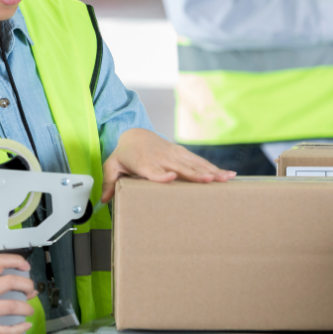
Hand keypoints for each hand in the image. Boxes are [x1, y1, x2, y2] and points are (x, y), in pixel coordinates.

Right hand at [0, 253, 35, 333]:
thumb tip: (25, 289)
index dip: (16, 260)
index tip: (26, 266)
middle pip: (10, 282)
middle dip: (27, 285)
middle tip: (30, 291)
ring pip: (12, 305)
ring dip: (26, 308)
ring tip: (29, 310)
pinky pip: (5, 329)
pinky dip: (20, 328)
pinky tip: (25, 326)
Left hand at [100, 128, 235, 201]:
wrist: (135, 133)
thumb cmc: (124, 154)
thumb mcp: (112, 166)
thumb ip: (109, 182)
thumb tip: (104, 200)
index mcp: (145, 163)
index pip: (154, 170)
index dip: (162, 175)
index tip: (171, 177)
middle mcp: (162, 158)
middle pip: (181, 168)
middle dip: (196, 174)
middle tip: (210, 181)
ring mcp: (174, 154)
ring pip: (195, 164)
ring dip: (212, 171)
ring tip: (227, 179)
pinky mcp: (183, 153)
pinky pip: (200, 162)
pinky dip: (214, 168)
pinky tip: (228, 175)